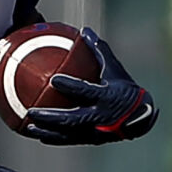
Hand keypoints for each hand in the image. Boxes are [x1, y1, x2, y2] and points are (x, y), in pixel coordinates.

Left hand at [23, 27, 157, 144]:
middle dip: (50, 116)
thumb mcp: (115, 69)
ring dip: (47, 131)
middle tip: (31, 111)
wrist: (140, 117)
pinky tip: (39, 135)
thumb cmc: (124, 89)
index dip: (71, 86)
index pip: (87, 91)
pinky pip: (70, 140)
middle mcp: (101, 116)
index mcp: (107, 96)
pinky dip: (54, 138)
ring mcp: (96, 131)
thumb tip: (84, 31)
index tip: (54, 79)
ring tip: (30, 127)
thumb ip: (99, 52)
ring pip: (68, 134)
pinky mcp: (92, 140)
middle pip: (72, 118)